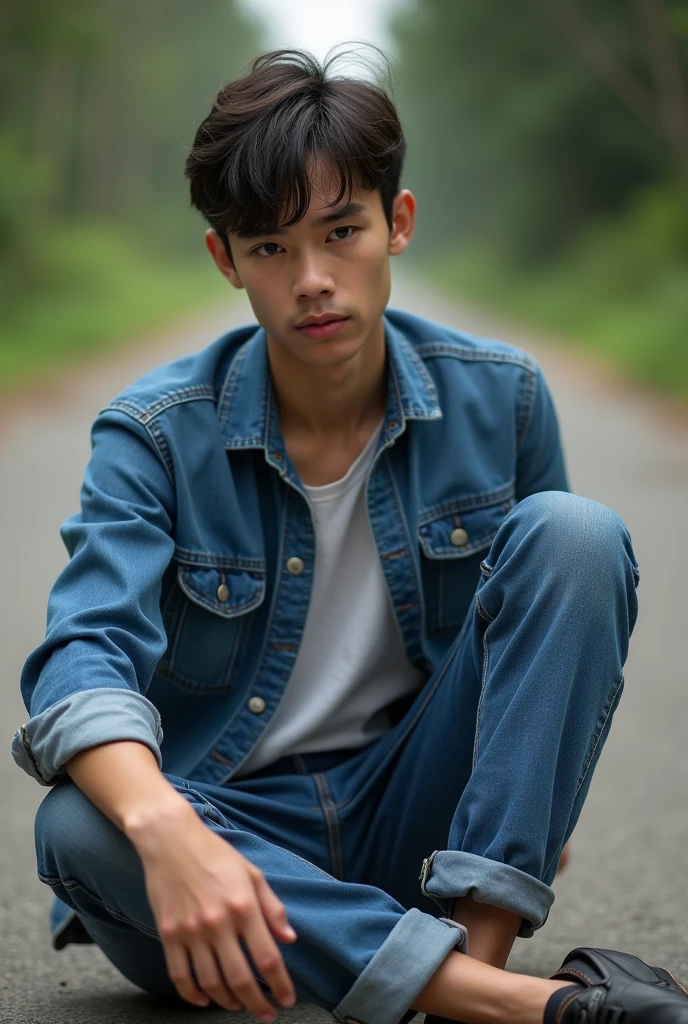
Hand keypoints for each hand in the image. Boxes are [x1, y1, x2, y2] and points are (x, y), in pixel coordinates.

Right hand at [130, 804, 297, 1020]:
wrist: (171, 840)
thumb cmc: (216, 854)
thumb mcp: (252, 873)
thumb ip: (272, 907)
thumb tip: (289, 939)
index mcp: (244, 906)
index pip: (267, 957)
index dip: (280, 984)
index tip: (288, 999)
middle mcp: (218, 923)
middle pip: (240, 979)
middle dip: (257, 1004)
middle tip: (267, 1014)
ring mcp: (191, 931)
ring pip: (211, 983)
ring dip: (228, 1002)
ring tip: (240, 1006)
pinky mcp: (169, 934)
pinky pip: (180, 975)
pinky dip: (192, 995)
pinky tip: (205, 1000)